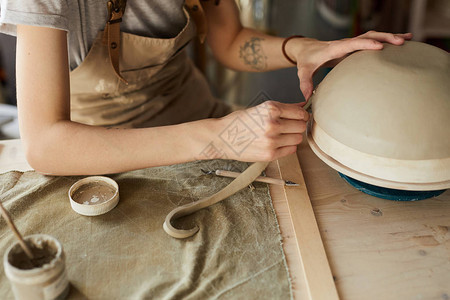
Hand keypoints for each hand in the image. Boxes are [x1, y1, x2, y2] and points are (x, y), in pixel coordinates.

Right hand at [213, 101, 308, 161]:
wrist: (221, 138)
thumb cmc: (239, 122)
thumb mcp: (259, 109)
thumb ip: (283, 108)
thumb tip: (302, 105)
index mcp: (270, 109)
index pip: (300, 113)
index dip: (302, 115)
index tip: (300, 117)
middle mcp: (273, 124)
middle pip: (301, 126)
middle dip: (298, 125)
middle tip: (290, 126)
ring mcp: (272, 141)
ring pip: (298, 138)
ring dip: (293, 136)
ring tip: (282, 135)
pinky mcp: (270, 154)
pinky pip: (291, 150)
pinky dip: (287, 146)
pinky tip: (278, 143)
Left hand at [285, 31, 412, 99]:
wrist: (307, 49)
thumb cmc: (306, 60)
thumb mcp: (303, 71)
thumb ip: (305, 83)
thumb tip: (307, 97)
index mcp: (333, 48)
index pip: (350, 44)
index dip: (364, 44)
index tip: (379, 46)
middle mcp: (344, 43)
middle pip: (366, 36)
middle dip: (383, 37)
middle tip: (400, 42)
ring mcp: (351, 44)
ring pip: (373, 36)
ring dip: (389, 36)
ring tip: (407, 39)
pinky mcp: (355, 47)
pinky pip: (373, 41)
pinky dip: (386, 40)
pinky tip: (402, 41)